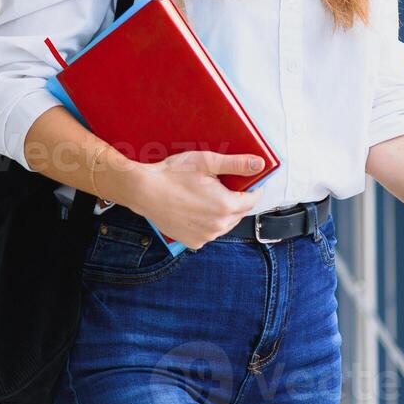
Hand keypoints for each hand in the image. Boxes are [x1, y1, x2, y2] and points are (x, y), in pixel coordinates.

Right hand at [127, 151, 264, 249]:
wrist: (144, 191)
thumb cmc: (173, 174)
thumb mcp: (206, 162)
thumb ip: (236, 164)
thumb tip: (259, 165)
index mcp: (225, 205)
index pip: (252, 200)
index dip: (253, 189)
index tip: (251, 183)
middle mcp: (218, 225)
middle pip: (239, 213)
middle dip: (236, 200)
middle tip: (223, 186)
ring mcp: (205, 236)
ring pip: (225, 224)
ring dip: (222, 213)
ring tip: (207, 197)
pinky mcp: (193, 242)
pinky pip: (209, 233)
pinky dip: (208, 223)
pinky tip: (196, 210)